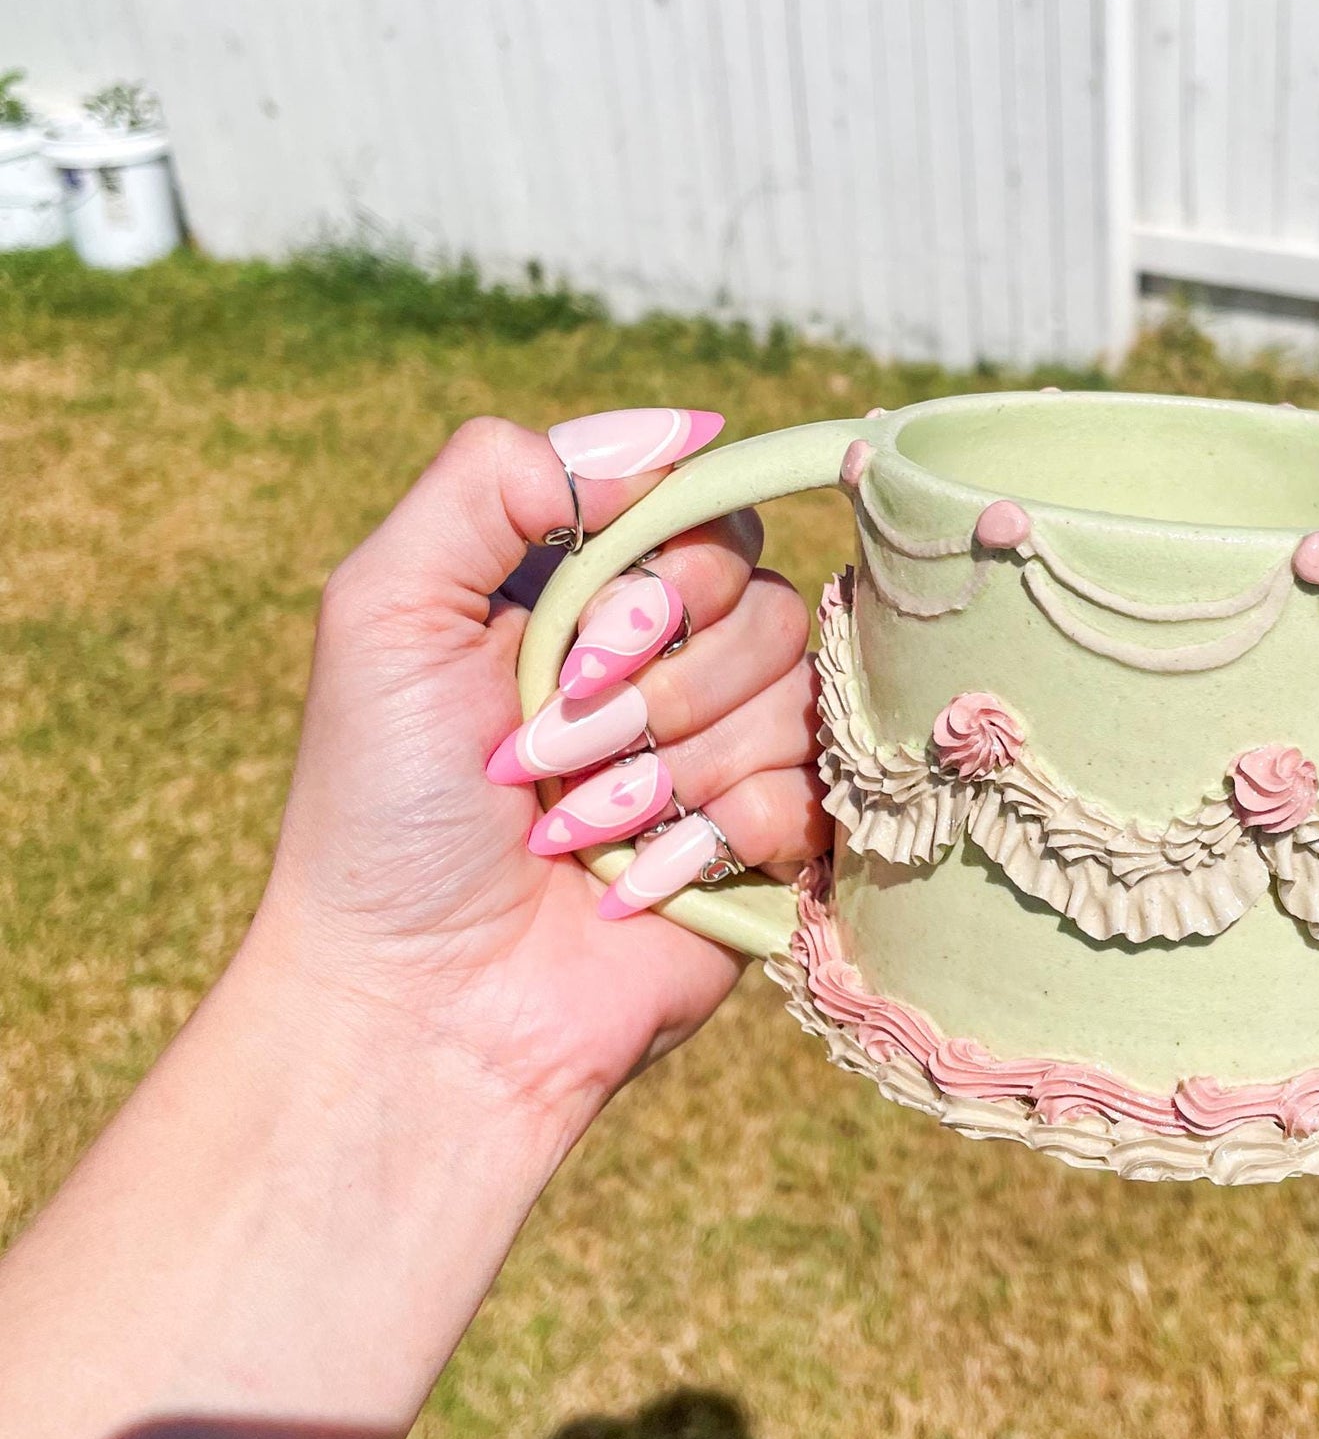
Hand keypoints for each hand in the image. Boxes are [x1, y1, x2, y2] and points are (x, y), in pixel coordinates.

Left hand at [246, 409, 828, 1151]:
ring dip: (676, 766)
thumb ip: (495, 477)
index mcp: (583, 596)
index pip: (701, 513)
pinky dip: (721, 835)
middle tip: (554, 749)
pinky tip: (644, 881)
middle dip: (656, 683)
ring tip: (584, 831)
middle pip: (764, 598)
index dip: (663, 565)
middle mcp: (664, 666)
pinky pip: (815, 791)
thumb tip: (678, 433)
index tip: (582, 633)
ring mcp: (723, 757)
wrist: (423, 1005)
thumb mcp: (386, 607)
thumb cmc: (383, 812)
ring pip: (796, 695)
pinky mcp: (769, 850)